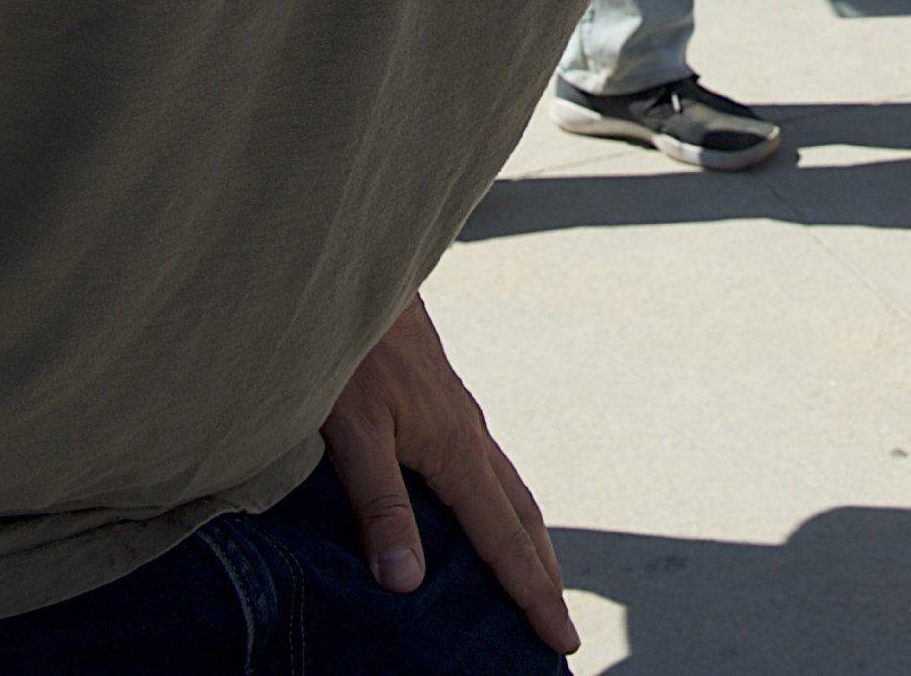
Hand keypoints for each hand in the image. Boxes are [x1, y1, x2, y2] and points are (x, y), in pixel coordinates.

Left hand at [319, 298, 575, 654]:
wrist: (352, 271)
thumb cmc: (347, 349)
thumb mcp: (354, 433)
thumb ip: (379, 506)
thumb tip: (408, 584)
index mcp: (456, 450)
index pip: (504, 539)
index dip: (532, 593)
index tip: (563, 639)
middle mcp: (468, 434)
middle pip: (521, 516)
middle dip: (542, 575)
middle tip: (562, 629)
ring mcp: (458, 414)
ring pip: (507, 488)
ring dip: (526, 539)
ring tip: (535, 578)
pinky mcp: (440, 400)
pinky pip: (485, 466)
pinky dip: (499, 504)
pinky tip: (479, 508)